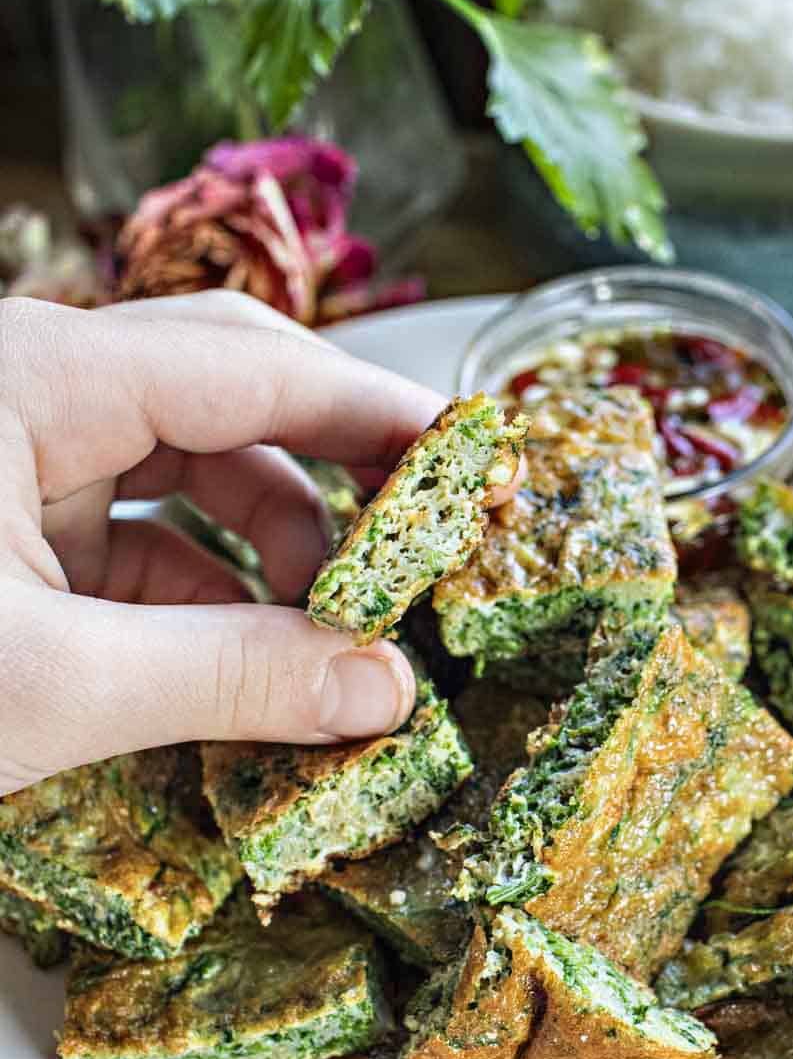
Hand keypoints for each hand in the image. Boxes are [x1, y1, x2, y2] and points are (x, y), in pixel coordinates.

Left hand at [0, 291, 512, 793]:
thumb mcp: (52, 684)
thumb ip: (226, 678)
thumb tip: (383, 691)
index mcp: (41, 376)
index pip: (258, 367)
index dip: (381, 418)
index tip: (478, 465)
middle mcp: (38, 391)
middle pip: (234, 397)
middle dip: (337, 478)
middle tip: (425, 542)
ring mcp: (18, 457)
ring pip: (190, 470)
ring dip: (275, 552)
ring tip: (332, 637)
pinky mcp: (7, 528)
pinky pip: (139, 535)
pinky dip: (204, 598)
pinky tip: (250, 664)